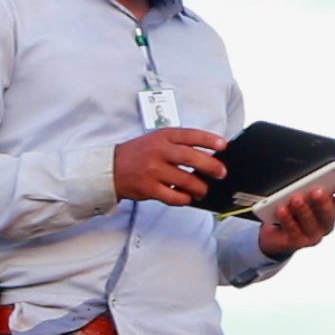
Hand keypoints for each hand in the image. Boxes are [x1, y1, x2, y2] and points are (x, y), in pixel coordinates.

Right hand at [113, 128, 227, 205]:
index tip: (224, 145)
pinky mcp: (149, 188)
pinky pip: (173, 197)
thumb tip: (208, 155)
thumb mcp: (156, 140)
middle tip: (221, 173)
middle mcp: (158, 152)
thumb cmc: (138, 154)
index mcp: (163, 137)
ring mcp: (153, 170)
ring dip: (199, 187)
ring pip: (185, 180)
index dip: (209, 140)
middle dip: (211, 166)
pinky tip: (187, 197)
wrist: (110, 168)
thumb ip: (178, 145)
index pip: (190, 135)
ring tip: (203, 190)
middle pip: (191, 158)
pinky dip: (184, 199)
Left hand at [259, 179, 334, 259]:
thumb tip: (306, 181)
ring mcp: (312, 235)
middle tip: (316, 192)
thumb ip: (308, 187)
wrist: (274, 229)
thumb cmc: (292, 205)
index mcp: (332, 208)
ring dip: (304, 211)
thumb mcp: (302, 193)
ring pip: (311, 224)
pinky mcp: (297, 242)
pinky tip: (282, 210)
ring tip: (296, 199)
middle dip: (323, 203)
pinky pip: (293, 231)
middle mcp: (325, 223)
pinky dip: (287, 220)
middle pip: (329, 215)